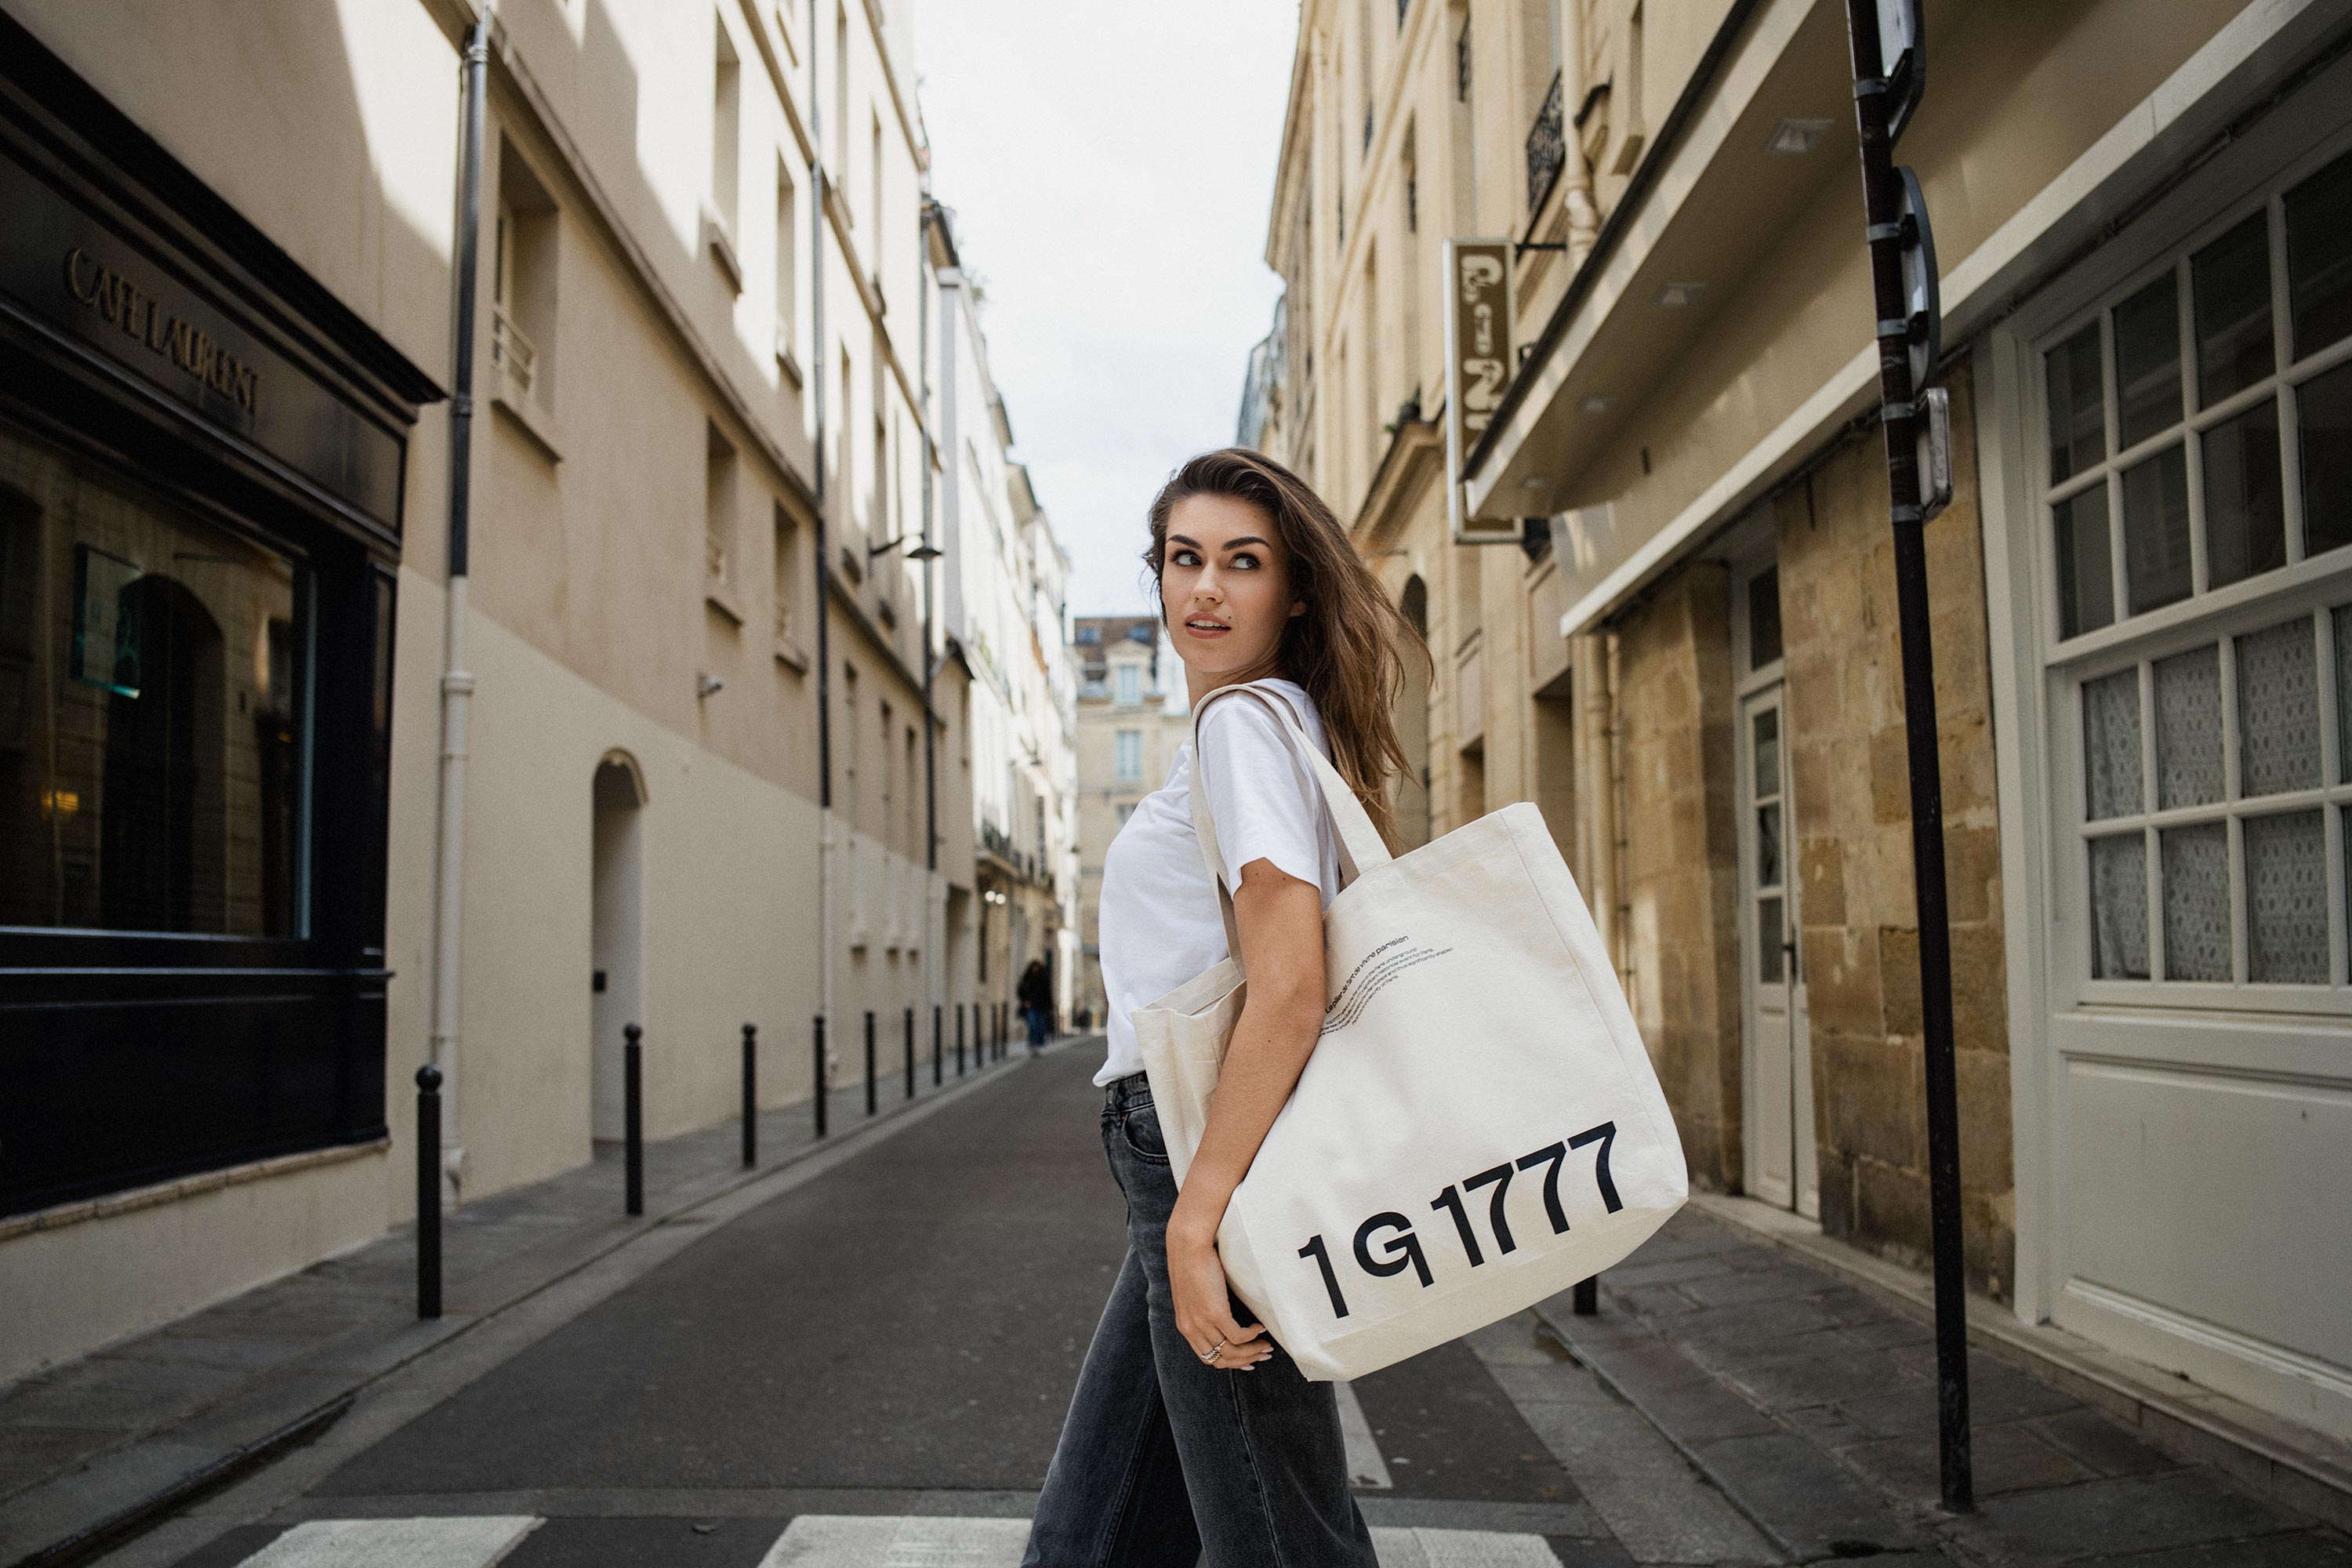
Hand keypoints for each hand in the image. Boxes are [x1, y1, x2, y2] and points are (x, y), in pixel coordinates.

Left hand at [1167, 1199, 1270, 1371]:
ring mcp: (1202, 1322)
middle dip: (1244, 1361)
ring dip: (1252, 1352)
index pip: (1207, 1357)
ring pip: (1231, 1351)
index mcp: (1185, 1326)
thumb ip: (1202, 1311)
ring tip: (1266, 1345)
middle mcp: (1191, 1328)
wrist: (1188, 1246)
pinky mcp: (1215, 1313)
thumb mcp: (1193, 1295)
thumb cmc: (1192, 1263)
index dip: (1230, 1363)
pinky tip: (1259, 1327)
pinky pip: (1238, 1335)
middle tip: (1263, 1355)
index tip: (1248, 1361)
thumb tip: (1223, 1319)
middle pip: (1220, 1360)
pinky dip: (1252, 1335)